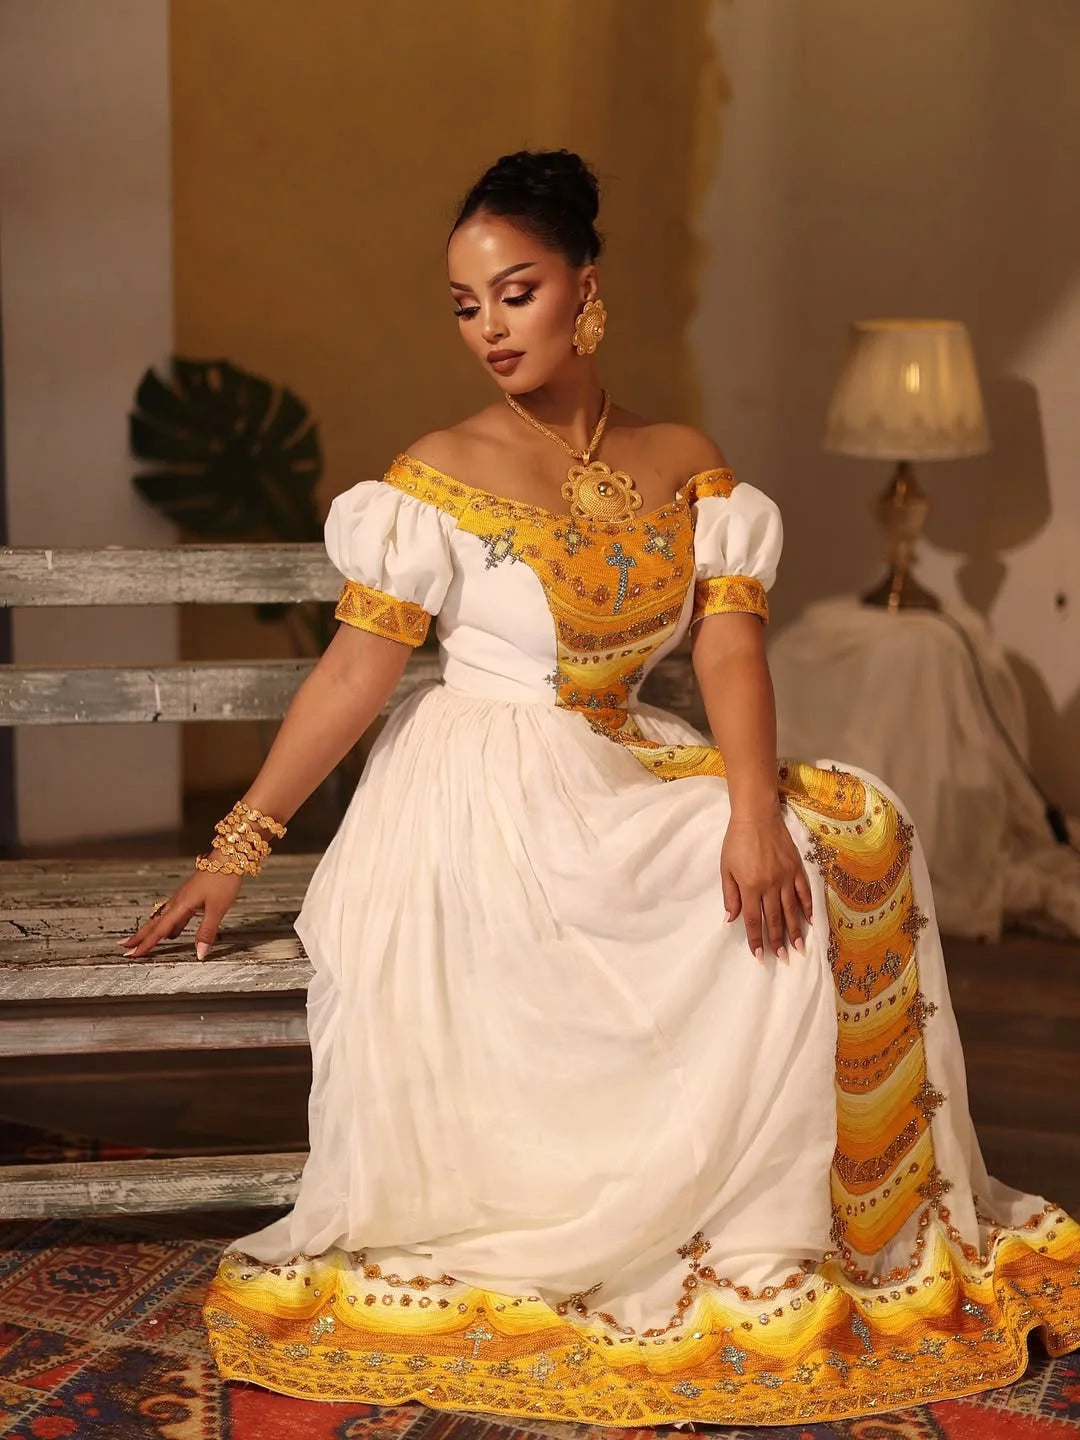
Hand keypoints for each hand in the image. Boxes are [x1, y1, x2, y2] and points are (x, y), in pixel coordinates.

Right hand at [119, 869, 243, 959]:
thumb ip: (206, 931)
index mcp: (181, 905)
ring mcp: (183, 897)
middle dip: (140, 936)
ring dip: (151, 930)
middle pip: (154, 922)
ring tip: (141, 940)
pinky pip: (173, 914)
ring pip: (162, 918)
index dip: (147, 944)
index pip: (160, 929)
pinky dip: (167, 924)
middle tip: (124, 947)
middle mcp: (178, 901)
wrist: (228, 857)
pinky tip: (171, 931)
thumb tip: (200, 953)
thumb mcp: (217, 909)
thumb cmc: (223, 879)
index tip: (133, 954)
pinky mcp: (190, 895)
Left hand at [721, 807, 813, 963]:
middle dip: (778, 941)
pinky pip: (804, 892)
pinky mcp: (796, 868)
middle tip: (783, 958)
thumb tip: (731, 919)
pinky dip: (808, 908)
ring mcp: (786, 877)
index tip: (760, 956)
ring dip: (794, 931)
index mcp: (750, 887)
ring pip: (791, 910)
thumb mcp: (726, 868)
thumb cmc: (736, 842)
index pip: (753, 920)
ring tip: (798, 948)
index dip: (756, 939)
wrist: (757, 817)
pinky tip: (811, 921)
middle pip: (775, 919)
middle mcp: (770, 885)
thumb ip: (730, 895)